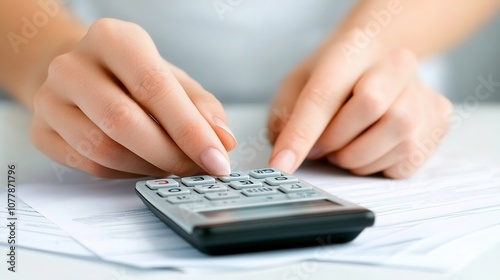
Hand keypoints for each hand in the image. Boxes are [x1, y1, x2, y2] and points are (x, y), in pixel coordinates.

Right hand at [30, 18, 235, 177]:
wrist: (80, 75)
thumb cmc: (133, 77)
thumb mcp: (174, 80)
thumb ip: (202, 108)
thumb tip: (223, 141)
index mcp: (113, 39)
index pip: (154, 87)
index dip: (190, 130)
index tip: (217, 160)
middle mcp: (73, 64)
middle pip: (124, 122)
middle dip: (170, 154)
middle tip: (197, 169)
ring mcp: (49, 99)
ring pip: (103, 149)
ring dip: (147, 167)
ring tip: (171, 166)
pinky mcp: (41, 131)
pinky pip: (88, 165)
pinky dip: (125, 173)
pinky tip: (143, 166)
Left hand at [268, 35, 451, 177]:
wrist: (378, 61)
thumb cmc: (335, 76)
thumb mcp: (299, 84)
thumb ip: (286, 116)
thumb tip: (286, 154)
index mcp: (353, 51)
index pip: (326, 93)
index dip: (301, 134)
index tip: (282, 163)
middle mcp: (396, 64)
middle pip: (371, 106)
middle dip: (335, 140)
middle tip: (320, 147)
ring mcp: (422, 93)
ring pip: (394, 138)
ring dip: (356, 158)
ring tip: (344, 147)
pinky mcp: (438, 121)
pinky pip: (406, 162)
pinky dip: (377, 166)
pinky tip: (368, 149)